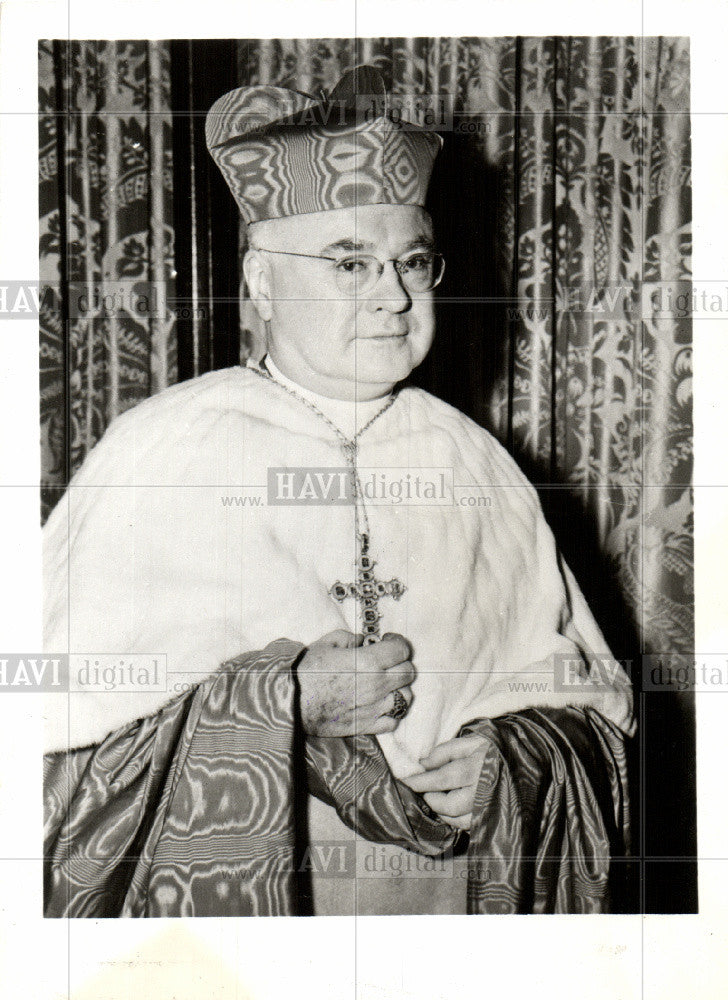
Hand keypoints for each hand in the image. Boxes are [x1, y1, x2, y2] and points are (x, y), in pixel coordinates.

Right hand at [296, 629, 413, 736]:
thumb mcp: (325, 643)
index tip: (388, 642)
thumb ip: (348, 638)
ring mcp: (374, 708)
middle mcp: (377, 685)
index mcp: (368, 661)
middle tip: (388, 662)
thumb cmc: (305, 671)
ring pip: (406, 698)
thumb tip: (362, 641)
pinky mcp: (367, 726)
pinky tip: (380, 705)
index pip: (402, 651)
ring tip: (386, 685)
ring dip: (399, 689)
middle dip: (401, 664)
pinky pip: (393, 721)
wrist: (290, 703)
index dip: (398, 644)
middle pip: (408, 673)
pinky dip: (391, 713)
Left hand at [402, 734, 488, 829]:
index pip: (442, 778)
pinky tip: (451, 808)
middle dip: (432, 798)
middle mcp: (484, 791)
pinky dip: (456, 820)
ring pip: (459, 820)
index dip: (421, 782)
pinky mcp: (494, 818)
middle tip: (426, 789)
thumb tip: (423, 764)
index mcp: (477, 767)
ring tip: (437, 797)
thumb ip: (445, 751)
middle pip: (449, 805)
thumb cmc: (494, 749)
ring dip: (443, 811)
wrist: (524, 761)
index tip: (405, 782)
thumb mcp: (470, 741)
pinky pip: (470, 826)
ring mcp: (490, 807)